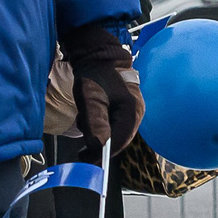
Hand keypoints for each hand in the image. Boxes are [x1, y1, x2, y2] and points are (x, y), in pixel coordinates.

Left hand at [60, 24, 142, 150]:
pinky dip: (99, 125)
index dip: (103, 154)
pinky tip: (89, 116)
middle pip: (118, 139)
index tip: (87, 161)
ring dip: (98, 133)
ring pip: (114, 133)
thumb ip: (96, 123)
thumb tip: (100, 147)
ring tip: (84, 121)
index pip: (120, 141)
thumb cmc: (93, 75)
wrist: (96, 56)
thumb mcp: (90, 99)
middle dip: (99, 145)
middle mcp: (136, 113)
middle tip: (81, 152)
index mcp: (132, 111)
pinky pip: (112, 125)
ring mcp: (131, 111)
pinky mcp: (123, 109)